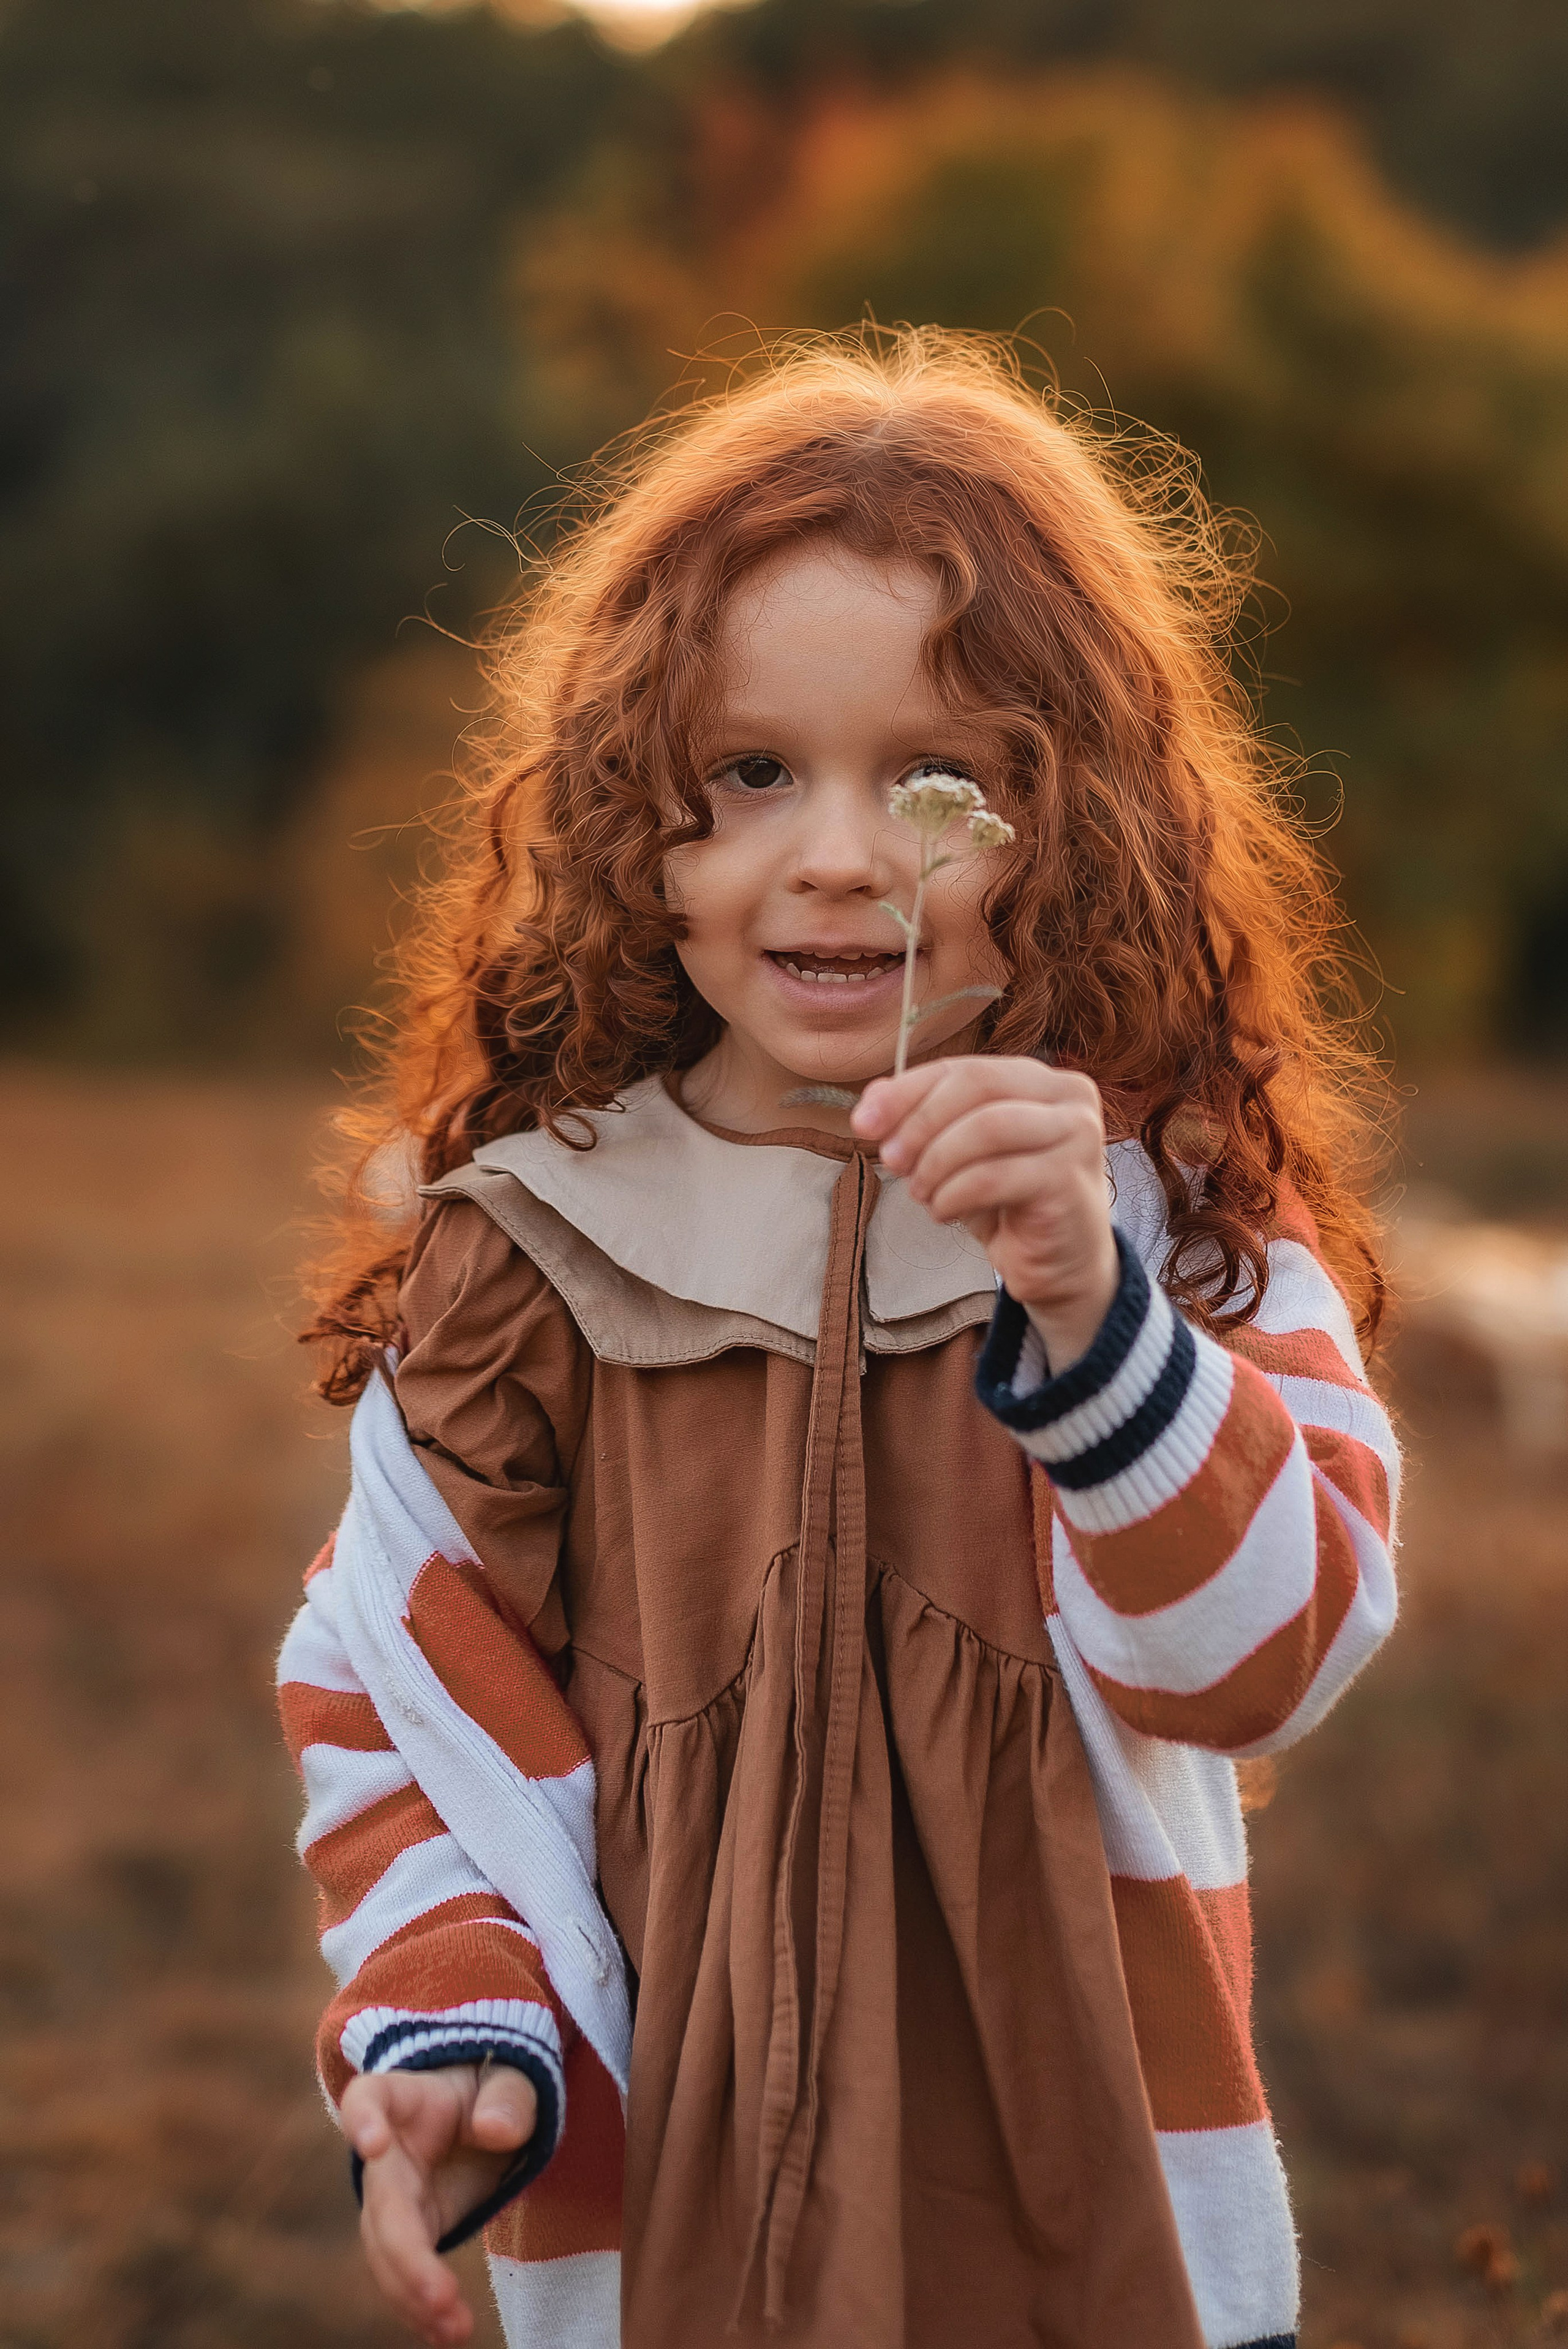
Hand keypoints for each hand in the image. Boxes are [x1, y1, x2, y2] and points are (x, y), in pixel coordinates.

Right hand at [342, 2062, 537, 2346]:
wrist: (484, 2119)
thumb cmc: (491, 2093)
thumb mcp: (511, 2081)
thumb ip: (509, 2098)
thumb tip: (495, 2129)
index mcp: (404, 2099)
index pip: (368, 2098)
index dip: (362, 2119)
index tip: (373, 2143)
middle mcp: (385, 2155)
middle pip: (381, 2204)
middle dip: (406, 2255)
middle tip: (441, 2296)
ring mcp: (391, 2199)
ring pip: (387, 2253)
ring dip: (414, 2295)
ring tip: (455, 2329)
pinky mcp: (408, 2235)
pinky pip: (403, 2276)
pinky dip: (420, 2308)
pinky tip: (446, 2334)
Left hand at [853, 1057, 1119, 1371]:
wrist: (1060, 1264)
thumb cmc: (1009, 1201)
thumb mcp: (959, 1154)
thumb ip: (921, 1120)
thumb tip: (869, 1107)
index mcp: (1039, 1078)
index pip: (962, 1068)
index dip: (906, 1091)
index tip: (863, 1123)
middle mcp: (1067, 1097)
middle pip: (976, 1085)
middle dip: (920, 1122)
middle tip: (891, 1161)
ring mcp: (1076, 1135)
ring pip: (987, 1127)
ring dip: (937, 1162)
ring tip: (922, 1193)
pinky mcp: (1070, 1180)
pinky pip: (995, 1176)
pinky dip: (955, 1194)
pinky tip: (945, 1212)